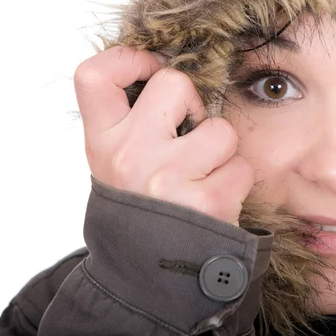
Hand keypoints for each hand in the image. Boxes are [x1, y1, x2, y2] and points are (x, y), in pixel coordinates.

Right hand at [74, 46, 253, 224]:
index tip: (150, 70)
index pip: (95, 76)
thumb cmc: (140, 210)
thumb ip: (131, 124)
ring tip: (201, 178)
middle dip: (192, 104)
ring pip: (220, 128)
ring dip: (221, 152)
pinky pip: (240, 166)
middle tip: (188, 134)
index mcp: (102, 143)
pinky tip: (214, 201)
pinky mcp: (208, 200)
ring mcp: (168, 177)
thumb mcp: (116, 167)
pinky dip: (234, 181)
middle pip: (174, 82)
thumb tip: (168, 75)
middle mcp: (130, 155)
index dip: (129, 59)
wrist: (147, 276)